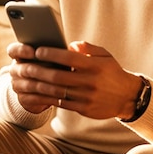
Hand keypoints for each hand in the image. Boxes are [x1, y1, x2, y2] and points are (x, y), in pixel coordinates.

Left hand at [7, 41, 142, 119]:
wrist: (127, 96)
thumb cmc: (112, 72)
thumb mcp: (105, 55)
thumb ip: (88, 48)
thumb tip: (70, 44)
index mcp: (95, 66)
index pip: (69, 58)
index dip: (52, 54)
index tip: (38, 50)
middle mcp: (90, 82)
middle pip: (59, 76)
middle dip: (39, 71)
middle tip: (25, 66)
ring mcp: (87, 97)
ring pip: (57, 91)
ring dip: (38, 86)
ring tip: (25, 80)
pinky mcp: (84, 109)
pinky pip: (61, 103)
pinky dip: (46, 98)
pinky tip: (36, 93)